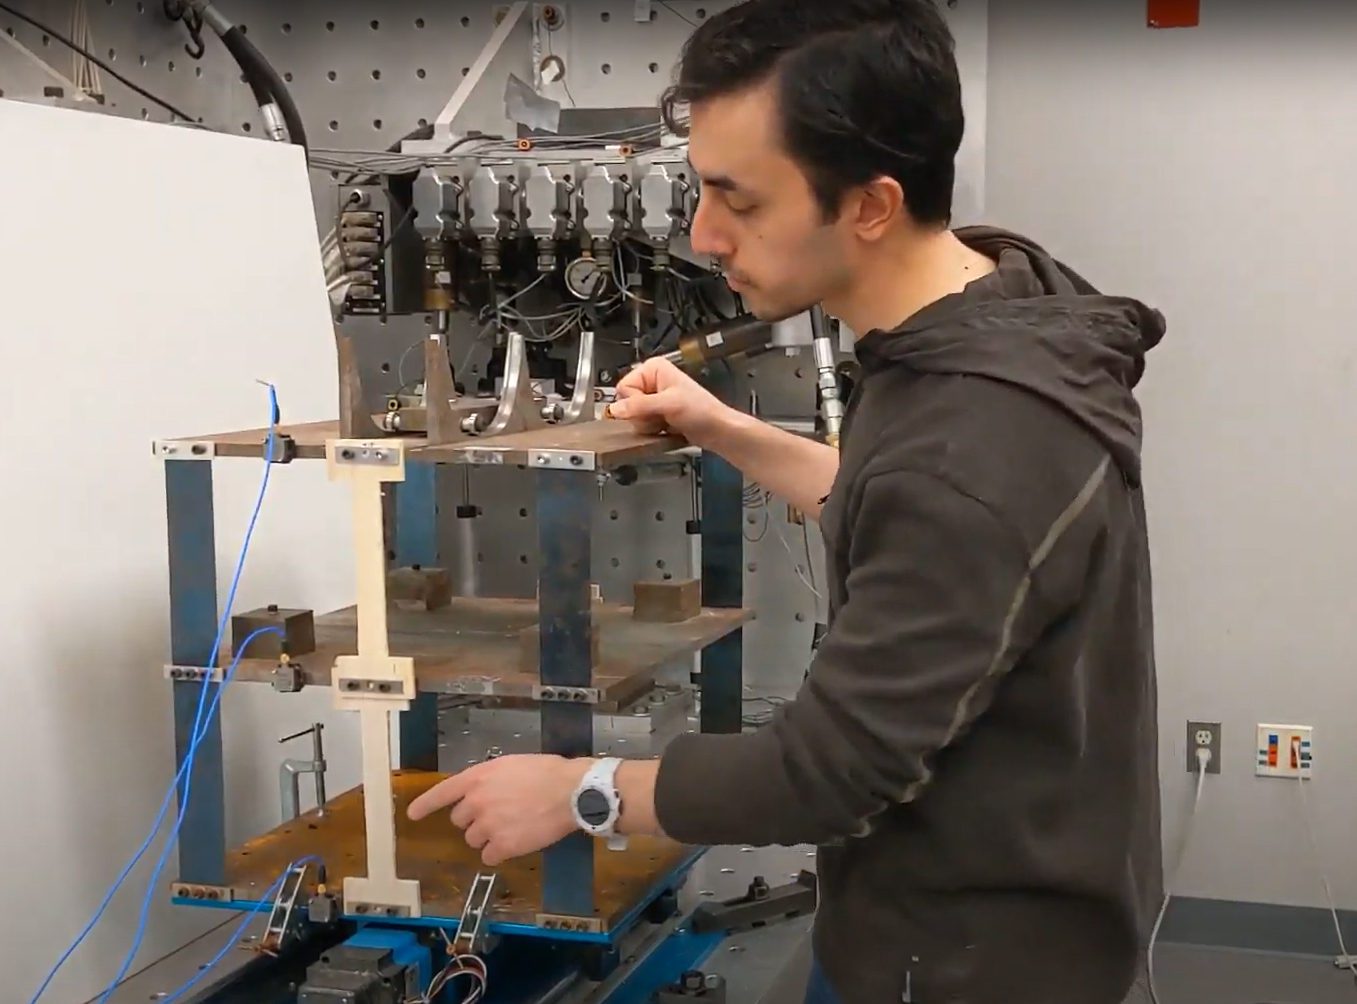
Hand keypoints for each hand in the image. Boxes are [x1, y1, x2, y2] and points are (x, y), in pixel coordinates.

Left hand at [407, 755, 590, 866]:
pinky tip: (517, 842)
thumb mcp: (512, 765)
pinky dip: (500, 852)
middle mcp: (476, 801)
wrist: (570, 792)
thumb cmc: (547, 773)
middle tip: (501, 813)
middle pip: (459, 820)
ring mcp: (487, 825)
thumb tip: (484, 793)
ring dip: (488, 836)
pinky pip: (489, 856)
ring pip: (473, 839)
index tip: (412, 814)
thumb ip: (490, 780)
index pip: (443, 792)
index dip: (425, 804)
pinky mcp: (501, 845)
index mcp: (478, 777)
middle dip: (475, 819)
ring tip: (514, 826)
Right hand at [608, 358, 732, 447]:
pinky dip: (651, 429)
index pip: (623, 387)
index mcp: (652, 369)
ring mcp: (653, 399)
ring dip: (648, 424)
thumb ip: (639, 406)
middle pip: (626, 403)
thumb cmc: (701, 411)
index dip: (634, 402)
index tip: (652, 406)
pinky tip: (665, 428)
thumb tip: (614, 410)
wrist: (717, 430)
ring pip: (632, 417)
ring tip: (666, 422)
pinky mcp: (656, 414)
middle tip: (661, 416)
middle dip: (641, 415)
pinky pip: (641, 424)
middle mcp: (650, 381)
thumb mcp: (668, 405)